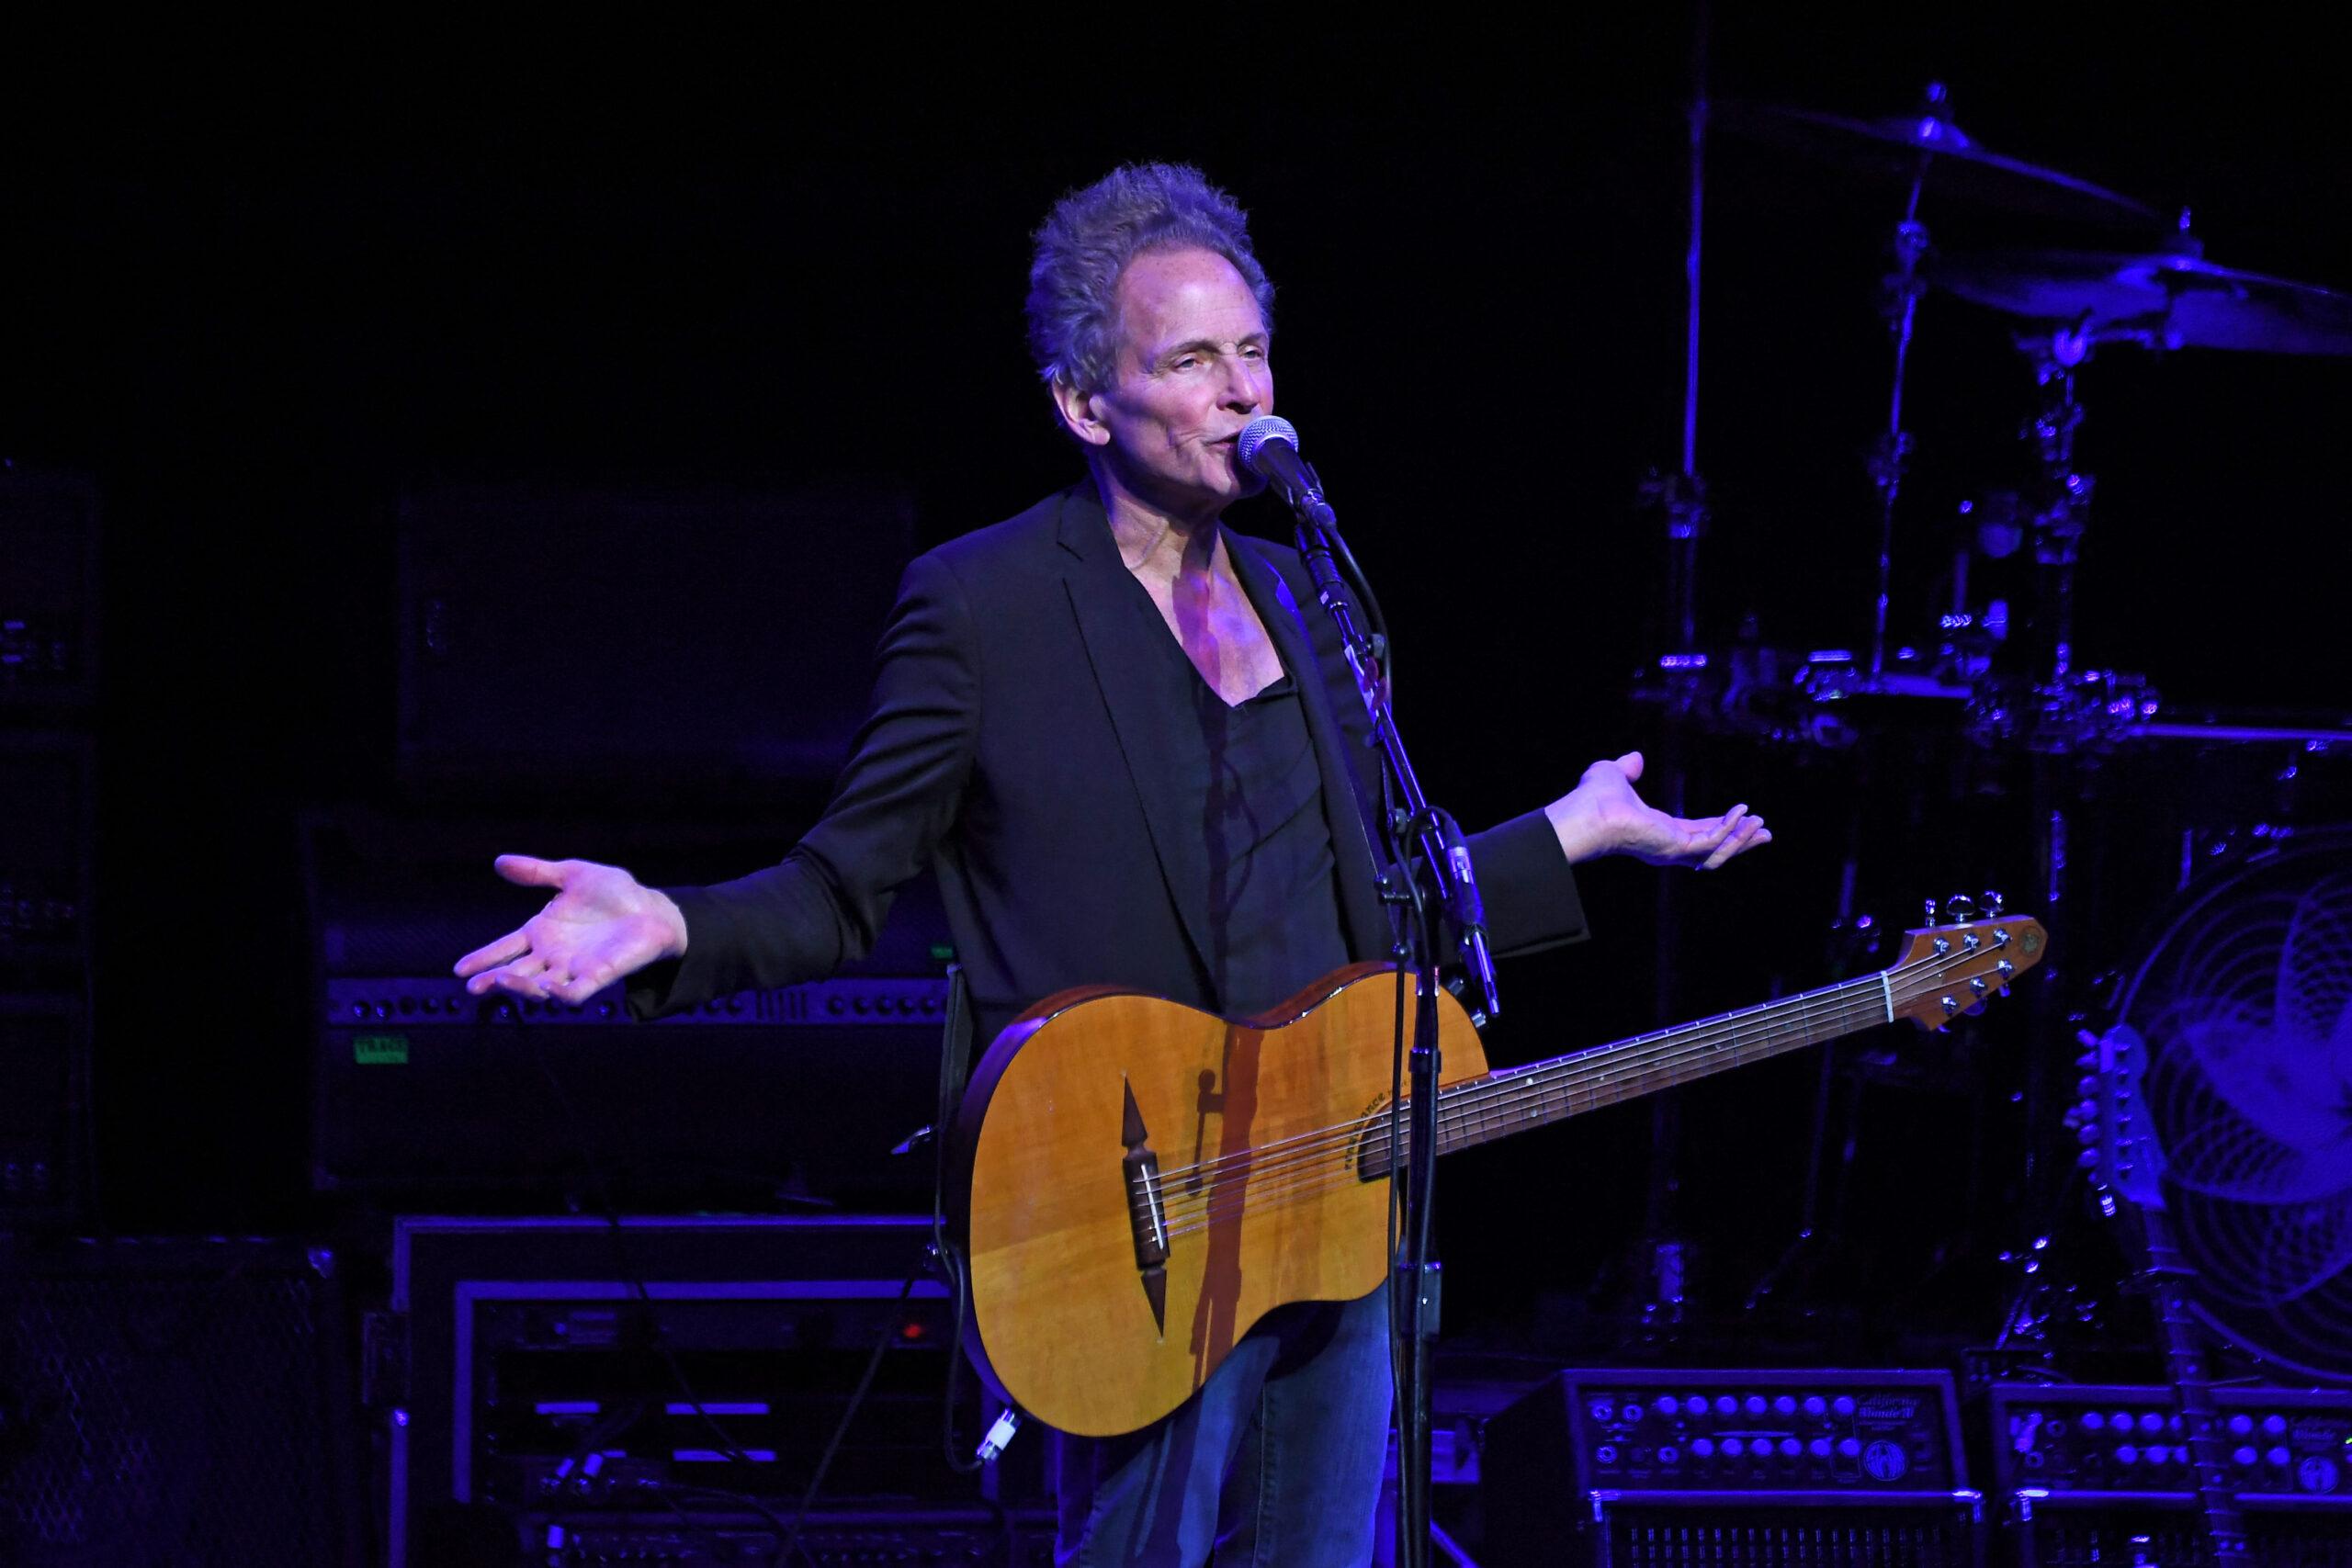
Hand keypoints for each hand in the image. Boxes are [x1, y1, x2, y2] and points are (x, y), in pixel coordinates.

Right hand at [453, 855, 689, 1004]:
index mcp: (542, 932)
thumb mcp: (572, 875)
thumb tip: (499, 861)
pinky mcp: (598, 976)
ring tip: (504, 980)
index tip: (459, 969)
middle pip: (517, 972)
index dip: (484, 958)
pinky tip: (548, 988)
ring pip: (540, 987)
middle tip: (473, 986)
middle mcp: (553, 954)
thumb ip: (537, 872)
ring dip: (521, 987)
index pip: (505, 948)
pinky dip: (561, 993)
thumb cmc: (615, 893)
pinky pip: (576, 992)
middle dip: (494, 980)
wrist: (652, 908)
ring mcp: (574, 967)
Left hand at [1543, 751, 1770, 869]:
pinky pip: (1711, 841)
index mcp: (1659, 831)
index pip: (1698, 832)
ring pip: (1717, 851)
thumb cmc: (1594, 798)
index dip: (1722, 826)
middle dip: (1741, 840)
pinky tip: (1742, 813)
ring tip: (1761, 825)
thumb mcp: (1614, 774)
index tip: (1744, 816)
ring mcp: (1673, 850)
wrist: (1587, 812)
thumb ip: (1628, 768)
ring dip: (1741, 839)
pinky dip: (1729, 828)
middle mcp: (1668, 846)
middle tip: (1766, 831)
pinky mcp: (1676, 848)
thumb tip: (1635, 758)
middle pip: (1714, 847)